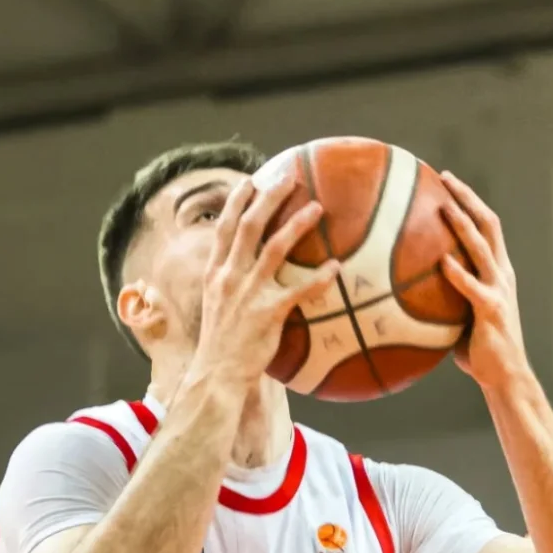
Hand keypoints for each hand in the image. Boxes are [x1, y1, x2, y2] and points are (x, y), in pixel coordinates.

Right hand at [194, 175, 339, 383]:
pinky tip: (337, 267)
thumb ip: (230, 279)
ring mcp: (248, 293)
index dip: (237, 201)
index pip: (224, 227)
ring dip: (296, 225)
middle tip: (288, 177)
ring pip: (274, 249)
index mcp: (216, 272)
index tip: (251, 180)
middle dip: (267, 198)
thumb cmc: (222, 340)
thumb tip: (249, 263)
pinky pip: (299, 290)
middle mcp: (230, 276)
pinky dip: (319, 278)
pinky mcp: (268, 313)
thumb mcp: (216, 303)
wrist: (217, 374)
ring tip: (317, 207)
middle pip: (248, 226)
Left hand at [438, 171, 530, 389]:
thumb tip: (406, 284)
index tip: (447, 181)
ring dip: (463, 225)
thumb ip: (444, 293)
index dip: (469, 200)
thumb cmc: (478, 347)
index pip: (486, 226)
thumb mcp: (461, 312)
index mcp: (497, 271)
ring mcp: (499, 290)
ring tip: (443, 206)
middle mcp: (502, 274)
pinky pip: (472, 287)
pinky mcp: (492, 310)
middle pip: (488, 224)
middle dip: (467, 198)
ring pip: (483, 248)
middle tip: (445, 177)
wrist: (505, 375)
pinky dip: (458, 273)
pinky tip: (441, 261)